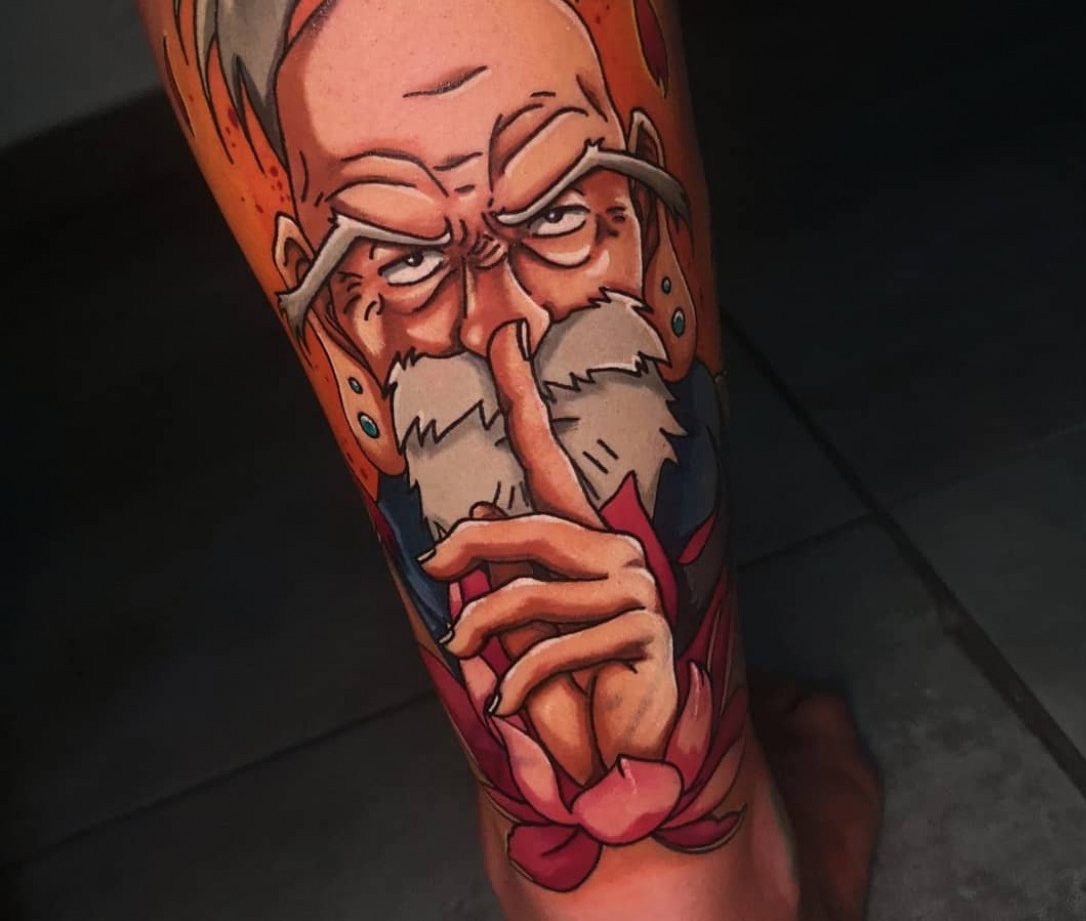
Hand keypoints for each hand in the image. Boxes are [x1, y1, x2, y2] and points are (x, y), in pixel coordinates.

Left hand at [420, 319, 678, 776]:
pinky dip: (515, 681)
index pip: (546, 453)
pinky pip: (555, 649)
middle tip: (433, 564)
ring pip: (530, 593)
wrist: (621, 761)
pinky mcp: (645, 632)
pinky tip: (502, 705)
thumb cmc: (572, 688)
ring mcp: (636, 589)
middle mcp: (616, 551)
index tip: (504, 331)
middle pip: (528, 529)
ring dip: (482, 629)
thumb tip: (472, 523)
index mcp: (583, 539)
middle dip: (471, 549)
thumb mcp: (526, 629)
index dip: (523, 391)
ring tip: (464, 653)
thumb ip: (505, 575)